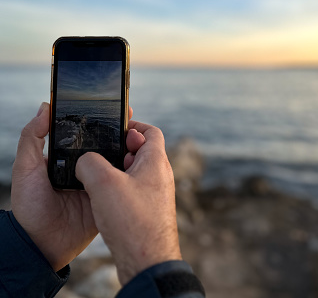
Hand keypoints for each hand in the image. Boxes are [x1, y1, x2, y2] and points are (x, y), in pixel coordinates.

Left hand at [11, 102, 141, 271]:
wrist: (41, 244)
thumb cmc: (29, 206)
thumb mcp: (25, 167)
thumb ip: (31, 137)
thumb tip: (45, 107)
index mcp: (68, 156)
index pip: (87, 132)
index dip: (99, 118)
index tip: (112, 104)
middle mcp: (86, 166)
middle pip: (107, 144)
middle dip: (120, 131)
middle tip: (130, 117)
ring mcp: (99, 182)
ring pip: (118, 162)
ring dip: (128, 150)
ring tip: (137, 137)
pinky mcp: (108, 198)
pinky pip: (122, 184)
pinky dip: (130, 175)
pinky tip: (139, 162)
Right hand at [76, 120, 181, 284]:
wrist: (147, 263)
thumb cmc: (132, 222)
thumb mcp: (104, 183)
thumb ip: (90, 162)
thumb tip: (85, 161)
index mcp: (156, 162)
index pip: (151, 131)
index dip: (132, 125)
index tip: (114, 129)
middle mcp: (160, 177)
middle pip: (141, 151)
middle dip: (119, 150)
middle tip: (101, 155)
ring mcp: (156, 195)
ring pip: (135, 172)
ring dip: (117, 171)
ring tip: (98, 178)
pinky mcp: (149, 212)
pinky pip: (133, 191)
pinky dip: (119, 189)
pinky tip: (103, 200)